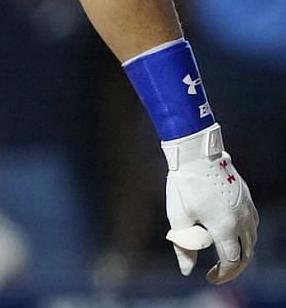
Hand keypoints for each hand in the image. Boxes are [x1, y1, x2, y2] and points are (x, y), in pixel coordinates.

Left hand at [163, 125, 258, 283]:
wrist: (196, 154)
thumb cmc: (184, 185)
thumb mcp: (179, 217)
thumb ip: (185, 246)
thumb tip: (187, 270)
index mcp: (225, 227)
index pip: (231, 261)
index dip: (223, 274)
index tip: (210, 277)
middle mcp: (242, 220)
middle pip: (247, 255)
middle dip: (234, 268)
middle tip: (218, 273)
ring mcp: (248, 209)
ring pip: (252, 240)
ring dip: (242, 253)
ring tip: (224, 258)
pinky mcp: (247, 199)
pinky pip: (253, 225)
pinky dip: (245, 237)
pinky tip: (231, 236)